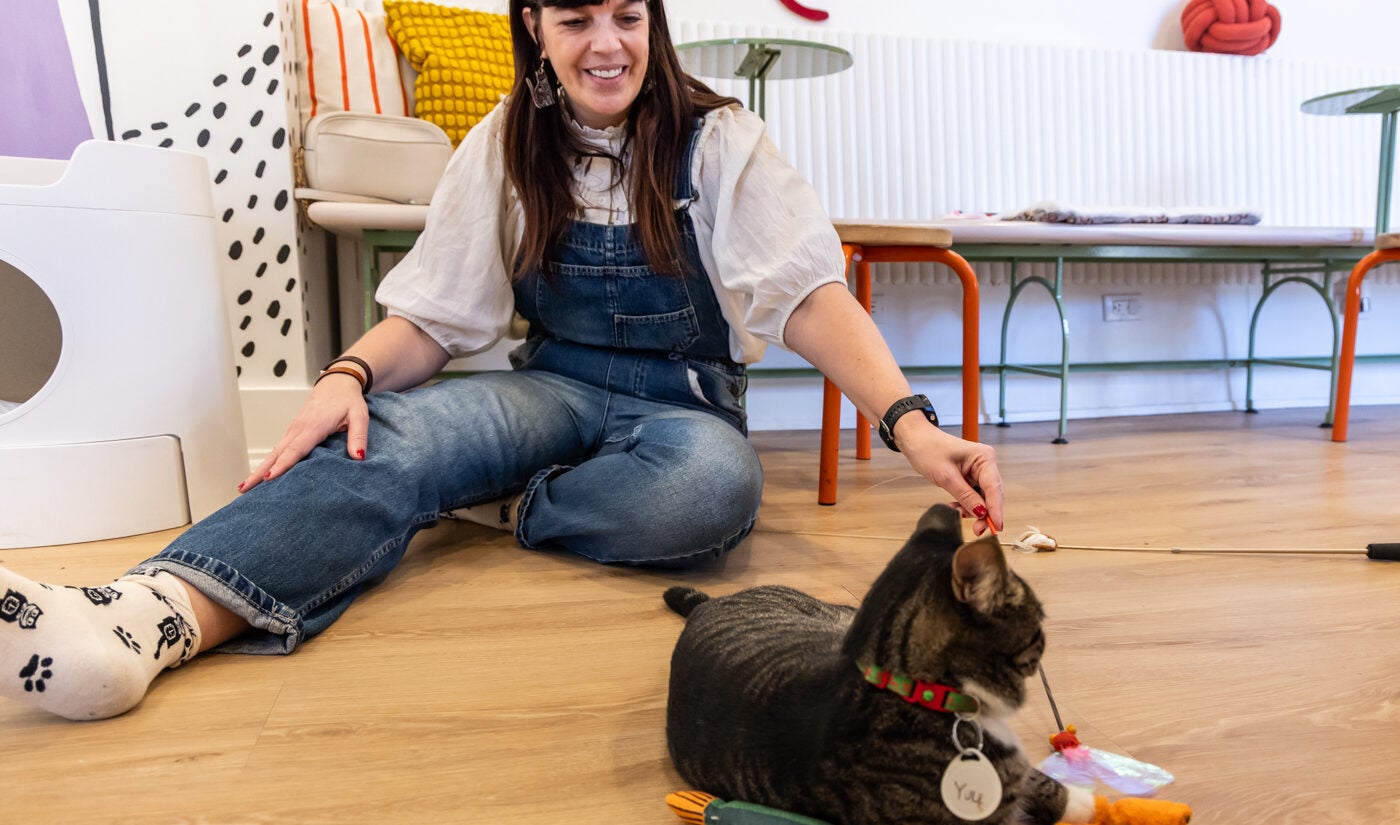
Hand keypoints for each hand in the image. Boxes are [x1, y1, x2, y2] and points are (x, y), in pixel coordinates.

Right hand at [238, 373, 368, 492]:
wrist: (337, 383)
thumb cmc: (347, 400)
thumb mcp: (359, 416)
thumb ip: (358, 437)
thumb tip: (358, 457)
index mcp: (314, 426)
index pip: (296, 448)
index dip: (283, 464)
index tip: (269, 478)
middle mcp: (299, 428)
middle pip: (277, 453)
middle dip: (260, 471)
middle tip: (245, 489)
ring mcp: (294, 429)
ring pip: (274, 452)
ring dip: (259, 468)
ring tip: (246, 487)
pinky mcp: (293, 430)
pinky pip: (279, 448)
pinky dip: (268, 461)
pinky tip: (261, 474)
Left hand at [892, 417, 1002, 535]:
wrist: (914, 439)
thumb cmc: (928, 450)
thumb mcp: (946, 477)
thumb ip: (965, 496)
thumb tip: (982, 513)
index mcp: (984, 458)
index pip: (994, 488)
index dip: (996, 510)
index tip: (997, 528)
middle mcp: (986, 463)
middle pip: (992, 495)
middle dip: (984, 513)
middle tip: (977, 531)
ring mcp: (979, 470)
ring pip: (983, 498)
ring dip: (973, 509)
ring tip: (957, 512)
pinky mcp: (971, 476)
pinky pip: (974, 495)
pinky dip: (966, 504)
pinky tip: (955, 507)